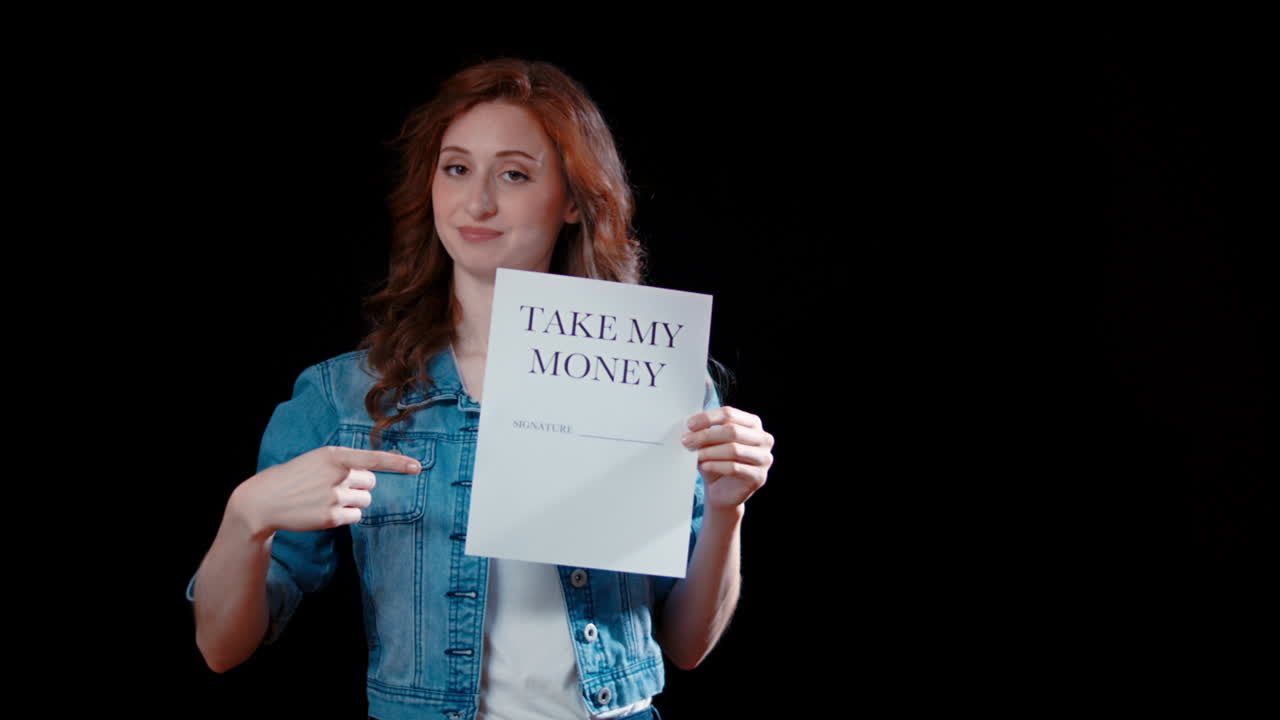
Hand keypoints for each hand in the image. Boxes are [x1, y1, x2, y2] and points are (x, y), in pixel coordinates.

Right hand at [232, 446, 421, 537]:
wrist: (264, 500)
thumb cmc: (294, 477)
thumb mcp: (317, 460)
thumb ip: (343, 463)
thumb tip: (371, 474)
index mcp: (333, 455)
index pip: (373, 458)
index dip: (398, 463)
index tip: (418, 467)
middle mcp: (337, 475)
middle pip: (371, 482)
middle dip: (360, 485)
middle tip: (336, 487)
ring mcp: (334, 497)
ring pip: (365, 500)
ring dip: (353, 501)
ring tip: (327, 499)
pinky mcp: (332, 517)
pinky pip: (356, 516)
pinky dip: (346, 516)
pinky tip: (325, 511)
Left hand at [681, 406, 773, 512]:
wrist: (722, 491)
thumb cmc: (717, 461)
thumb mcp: (710, 443)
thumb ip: (705, 431)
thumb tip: (691, 425)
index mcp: (753, 424)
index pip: (729, 414)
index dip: (708, 418)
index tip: (689, 425)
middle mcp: (763, 439)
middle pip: (732, 431)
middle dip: (706, 435)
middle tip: (687, 441)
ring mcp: (764, 458)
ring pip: (733, 450)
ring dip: (709, 451)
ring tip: (695, 455)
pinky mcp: (759, 477)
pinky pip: (734, 468)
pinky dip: (716, 465)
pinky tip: (704, 466)